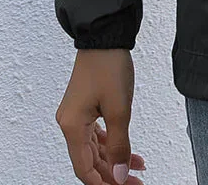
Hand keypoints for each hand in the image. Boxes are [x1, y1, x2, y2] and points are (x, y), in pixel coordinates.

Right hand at [56, 48, 146, 183]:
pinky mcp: (86, 107)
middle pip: (90, 161)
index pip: (84, 168)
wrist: (105, 36)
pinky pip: (98, 134)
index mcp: (72, 126)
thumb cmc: (109, 66)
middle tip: (135, 182)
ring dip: (115, 159)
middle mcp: (70, 123)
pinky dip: (113, 144)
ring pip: (95, 148)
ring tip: (138, 168)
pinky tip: (128, 151)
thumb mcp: (120, 109)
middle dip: (113, 174)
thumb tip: (120, 174)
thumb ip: (120, 145)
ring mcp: (77, 115)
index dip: (102, 183)